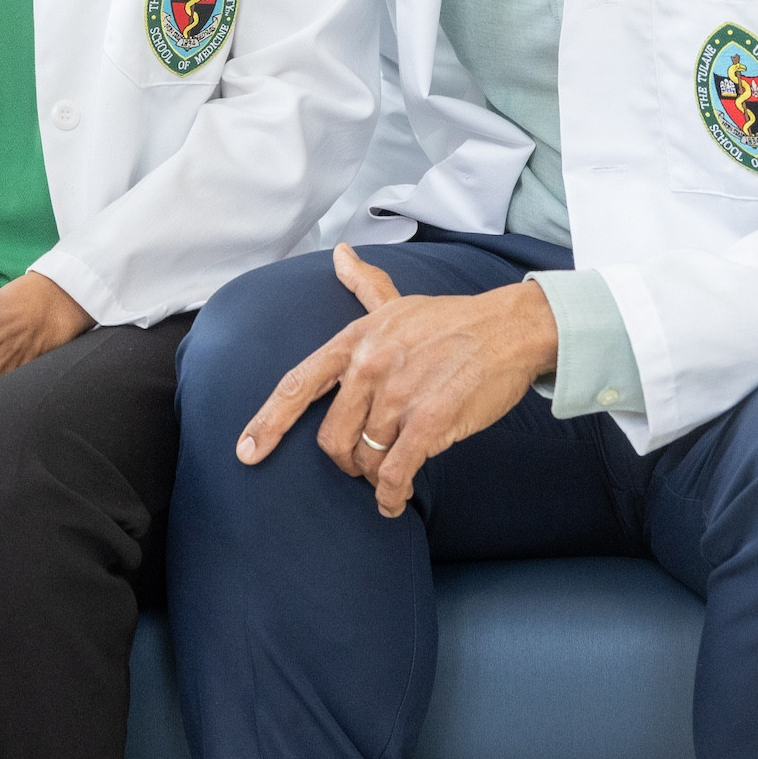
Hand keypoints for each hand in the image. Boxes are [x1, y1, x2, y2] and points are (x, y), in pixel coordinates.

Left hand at [236, 246, 557, 516]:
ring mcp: (398, 395)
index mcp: (354, 341)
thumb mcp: (399, 301)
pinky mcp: (430, 421)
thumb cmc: (453, 319)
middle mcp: (369, 367)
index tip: (247, 453)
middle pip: (330, 437)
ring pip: (364, 457)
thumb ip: (365, 285)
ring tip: (387, 477)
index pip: (297, 386)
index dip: (268, 422)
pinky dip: (392, 494)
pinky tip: (395, 502)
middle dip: (343, 459)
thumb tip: (341, 256)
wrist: (510, 328)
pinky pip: (396, 471)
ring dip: (373, 475)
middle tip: (360, 464)